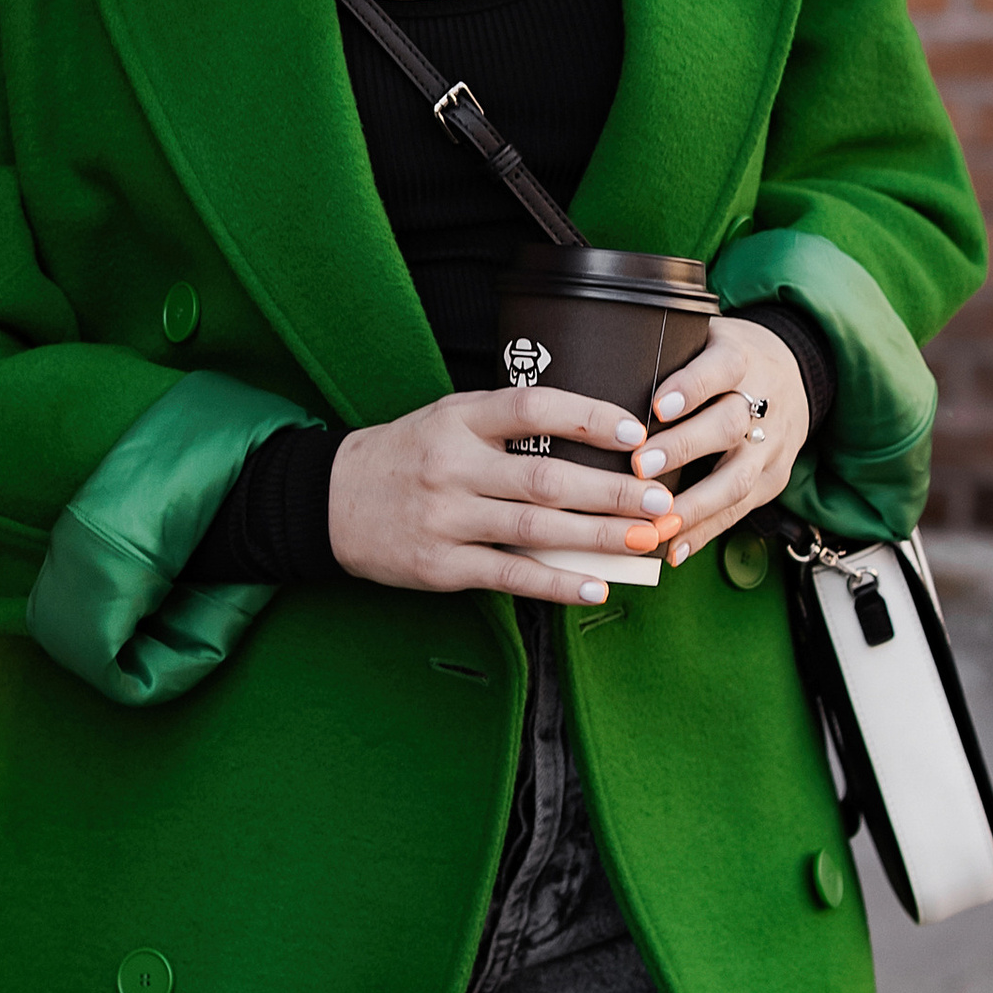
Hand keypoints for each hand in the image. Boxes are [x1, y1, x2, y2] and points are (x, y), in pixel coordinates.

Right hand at [329, 386, 675, 604]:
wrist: (332, 501)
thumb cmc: (408, 455)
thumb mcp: (448, 418)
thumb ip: (505, 424)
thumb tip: (587, 439)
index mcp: (459, 418)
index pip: (532, 407)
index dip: (588, 416)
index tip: (635, 431)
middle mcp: (453, 465)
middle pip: (546, 477)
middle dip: (611, 490)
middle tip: (660, 498)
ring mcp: (446, 517)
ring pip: (536, 528)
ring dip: (598, 537)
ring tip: (644, 540)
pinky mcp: (440, 565)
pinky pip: (509, 574)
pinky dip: (556, 582)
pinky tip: (595, 585)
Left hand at [629, 317, 808, 565]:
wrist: (795, 375)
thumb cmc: (724, 359)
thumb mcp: (706, 338)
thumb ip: (665, 353)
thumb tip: (596, 370)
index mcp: (742, 358)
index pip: (722, 368)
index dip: (692, 387)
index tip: (657, 406)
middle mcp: (764, 402)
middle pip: (730, 425)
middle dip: (685, 449)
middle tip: (641, 467)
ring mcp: (772, 445)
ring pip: (739, 478)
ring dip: (694, 505)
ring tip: (656, 522)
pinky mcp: (774, 479)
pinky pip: (740, 510)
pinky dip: (705, 531)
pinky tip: (674, 548)